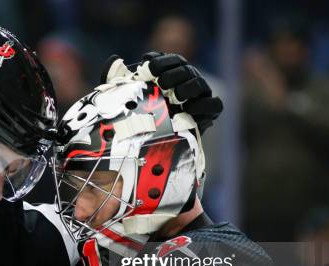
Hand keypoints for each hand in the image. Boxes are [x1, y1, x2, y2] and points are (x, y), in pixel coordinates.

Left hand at [100, 52, 222, 134]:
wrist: (153, 142)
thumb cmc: (138, 114)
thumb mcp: (125, 96)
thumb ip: (118, 78)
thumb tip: (113, 59)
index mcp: (172, 72)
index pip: (172, 60)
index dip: (162, 61)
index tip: (149, 67)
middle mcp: (187, 81)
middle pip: (186, 70)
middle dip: (174, 74)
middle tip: (162, 83)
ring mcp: (200, 96)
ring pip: (200, 84)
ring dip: (188, 87)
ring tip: (176, 96)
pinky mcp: (208, 113)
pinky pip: (214, 105)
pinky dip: (204, 105)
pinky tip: (189, 110)